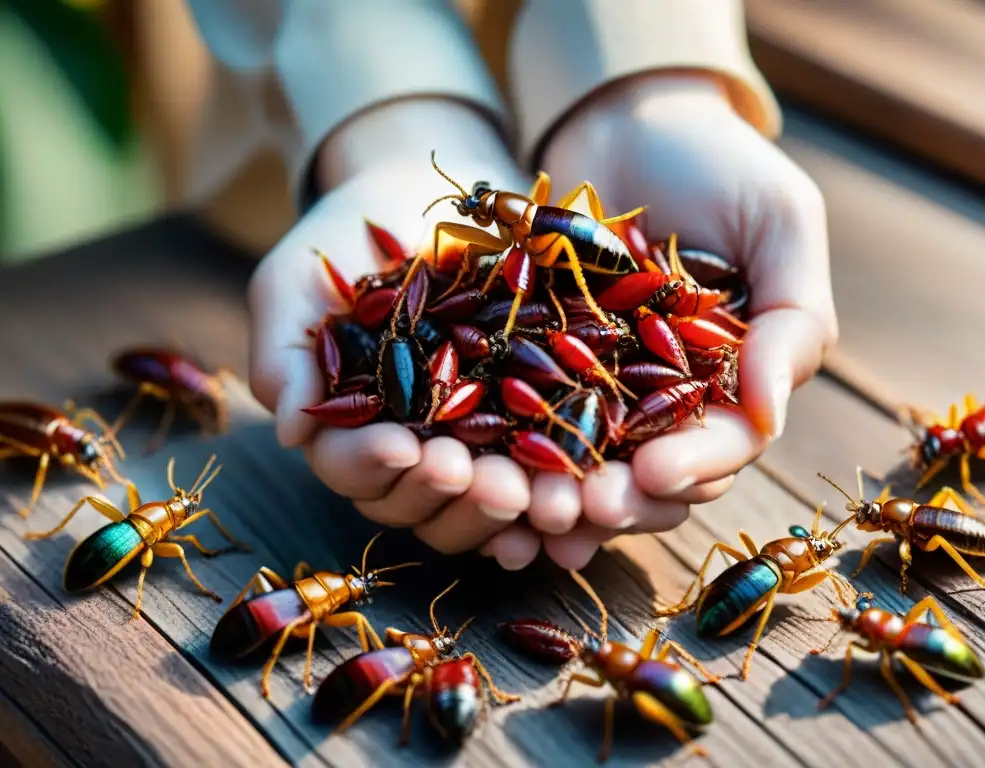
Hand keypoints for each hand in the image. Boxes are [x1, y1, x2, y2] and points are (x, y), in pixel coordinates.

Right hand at [247, 99, 539, 558]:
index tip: (403, 446)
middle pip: (413, 500)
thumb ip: (284, 352)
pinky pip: (536, 472)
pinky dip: (547, 497)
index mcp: (348, 424)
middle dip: (440, 494)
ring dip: (497, 508)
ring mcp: (466, 438)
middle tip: (470, 475)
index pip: (348, 466)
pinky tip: (570, 504)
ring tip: (529, 492)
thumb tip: (289, 434)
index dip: (371, 466)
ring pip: (472, 502)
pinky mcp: (526, 418)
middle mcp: (406, 445)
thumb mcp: (296, 282)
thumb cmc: (345, 237)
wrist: (419, 190)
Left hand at [482, 74, 836, 569]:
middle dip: (624, 499)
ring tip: (530, 508)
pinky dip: (511, 460)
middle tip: (583, 506)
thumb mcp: (779, 222)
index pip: (727, 444)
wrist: (623, 119)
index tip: (655, 472)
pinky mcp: (539, 367)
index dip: (695, 465)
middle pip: (655, 476)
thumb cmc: (716, 163)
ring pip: (588, 465)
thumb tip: (769, 417)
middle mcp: (670, 398)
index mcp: (735, 378)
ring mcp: (602, 388)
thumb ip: (792, 318)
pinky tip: (487, 484)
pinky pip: (527, 425)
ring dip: (563, 496)